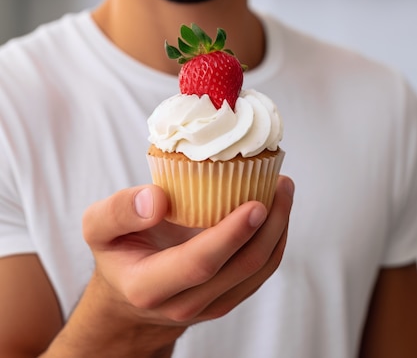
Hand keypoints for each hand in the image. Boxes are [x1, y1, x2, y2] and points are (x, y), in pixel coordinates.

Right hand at [83, 176, 293, 326]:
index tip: (256, 203)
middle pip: (241, 268)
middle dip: (270, 224)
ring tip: (284, 189)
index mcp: (149, 286)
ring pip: (258, 271)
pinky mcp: (227, 297)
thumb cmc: (116, 252)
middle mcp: (184, 303)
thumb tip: (156, 199)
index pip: (199, 264)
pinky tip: (275, 208)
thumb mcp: (96, 227)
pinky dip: (274, 238)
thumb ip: (119, 210)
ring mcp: (210, 305)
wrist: (126, 295)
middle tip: (282, 183)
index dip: (232, 234)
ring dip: (278, 229)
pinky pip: (259, 271)